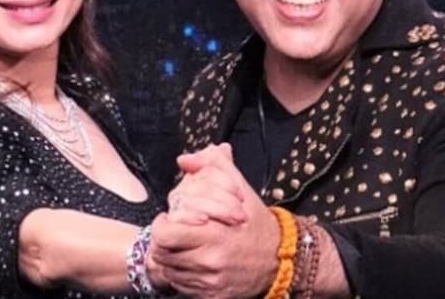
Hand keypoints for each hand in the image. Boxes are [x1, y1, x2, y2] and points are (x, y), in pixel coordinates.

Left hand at [150, 147, 280, 297]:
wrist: (282, 259)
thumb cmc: (256, 223)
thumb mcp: (240, 188)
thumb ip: (213, 166)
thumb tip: (185, 159)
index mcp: (213, 234)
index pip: (164, 234)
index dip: (162, 224)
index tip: (171, 218)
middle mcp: (209, 262)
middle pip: (161, 254)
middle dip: (163, 241)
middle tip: (173, 232)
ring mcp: (210, 283)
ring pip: (169, 271)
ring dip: (172, 258)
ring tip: (184, 246)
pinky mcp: (212, 297)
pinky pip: (181, 287)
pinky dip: (183, 275)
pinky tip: (194, 263)